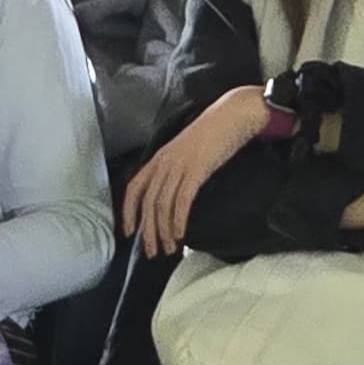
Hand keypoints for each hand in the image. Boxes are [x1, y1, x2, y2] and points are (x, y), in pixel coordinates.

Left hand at [120, 86, 270, 255]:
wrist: (234, 113)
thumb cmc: (216, 131)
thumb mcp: (188, 150)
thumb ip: (178, 168)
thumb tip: (175, 193)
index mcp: (160, 156)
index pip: (134, 187)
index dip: (129, 212)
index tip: (129, 232)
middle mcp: (165, 161)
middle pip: (148, 202)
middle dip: (148, 231)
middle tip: (153, 251)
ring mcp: (180, 164)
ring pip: (162, 205)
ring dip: (164, 231)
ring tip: (169, 248)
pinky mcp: (197, 169)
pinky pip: (182, 200)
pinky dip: (179, 220)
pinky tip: (181, 233)